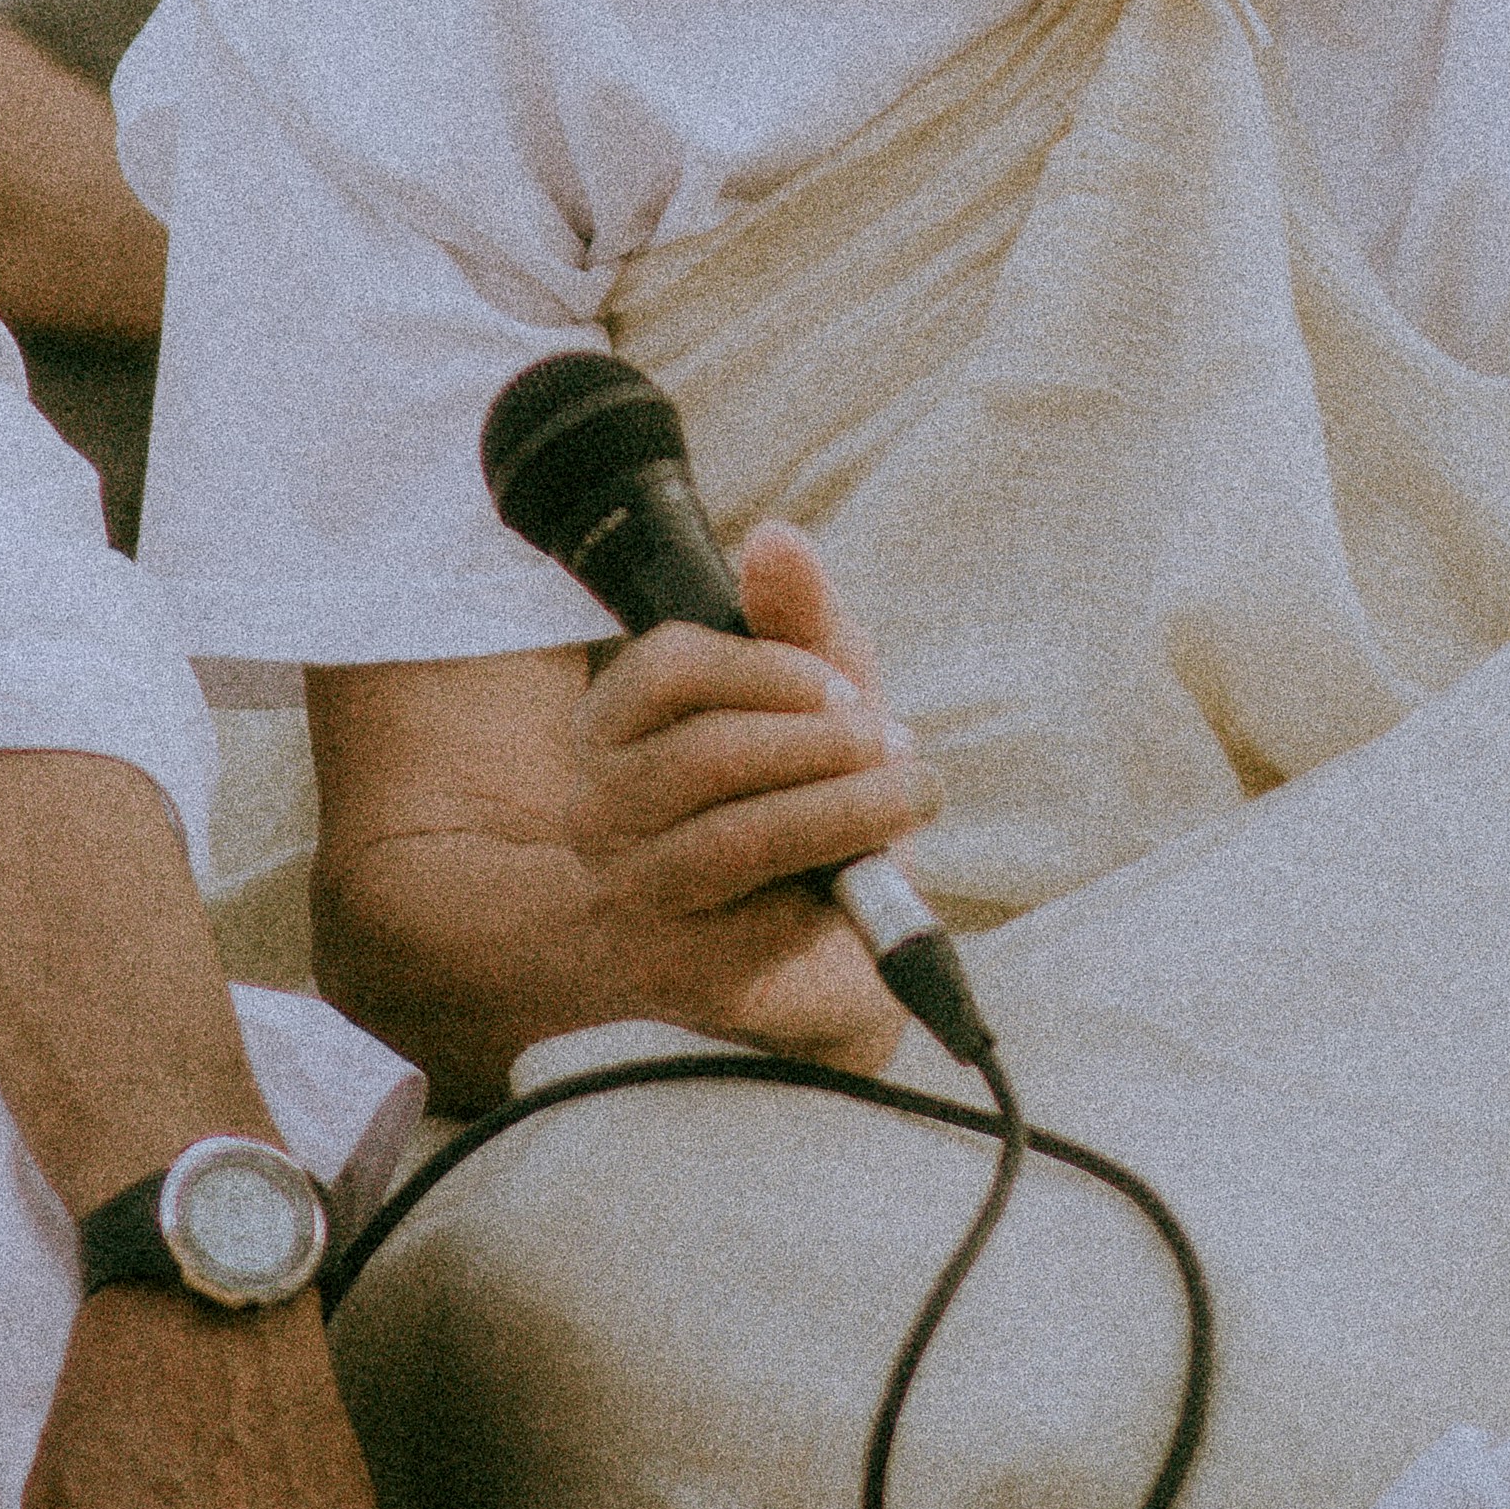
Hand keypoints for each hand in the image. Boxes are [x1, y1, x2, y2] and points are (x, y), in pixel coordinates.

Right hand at [561, 520, 942, 1074]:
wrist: (813, 955)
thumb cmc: (800, 806)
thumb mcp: (812, 701)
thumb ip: (796, 620)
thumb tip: (776, 538)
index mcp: (612, 730)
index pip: (668, 668)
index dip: (771, 667)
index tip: (845, 687)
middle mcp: (598, 810)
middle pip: (712, 752)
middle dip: (827, 743)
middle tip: (896, 746)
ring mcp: (632, 896)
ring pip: (741, 835)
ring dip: (851, 808)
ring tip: (911, 796)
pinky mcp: (682, 970)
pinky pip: (769, 917)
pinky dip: (837, 883)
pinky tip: (870, 874)